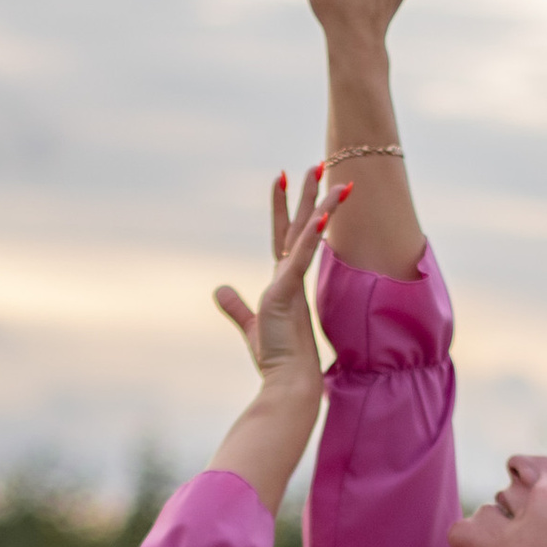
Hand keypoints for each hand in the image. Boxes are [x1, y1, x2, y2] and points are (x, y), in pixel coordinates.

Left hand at [213, 165, 332, 393]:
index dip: (284, 208)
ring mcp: (292, 283)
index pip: (285, 236)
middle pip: (302, 227)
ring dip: (319, 204)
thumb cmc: (276, 358)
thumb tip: (219, 289)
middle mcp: (291, 277)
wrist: (289, 382)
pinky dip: (309, 238)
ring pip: (308, 235)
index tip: (284, 178)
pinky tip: (320, 217)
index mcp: (285, 281)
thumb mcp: (250, 325)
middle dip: (309, 195)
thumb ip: (236, 306)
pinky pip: (301, 258)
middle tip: (318, 164)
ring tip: (328, 175)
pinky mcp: (288, 293)